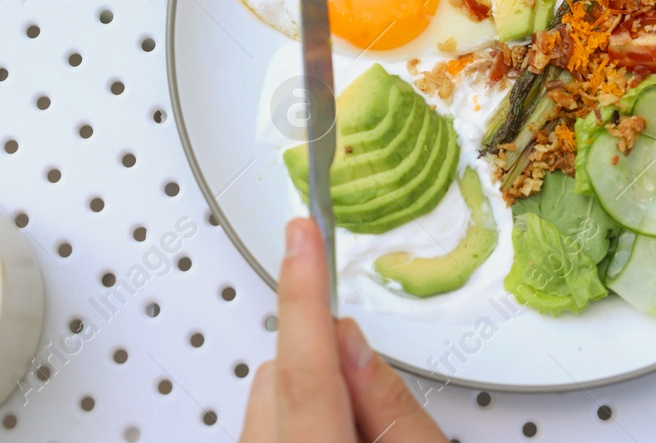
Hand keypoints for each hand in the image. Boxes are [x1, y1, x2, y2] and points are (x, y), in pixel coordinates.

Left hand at [240, 219, 446, 442]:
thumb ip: (391, 406)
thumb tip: (351, 338)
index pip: (304, 370)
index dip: (304, 293)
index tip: (302, 234)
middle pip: (284, 373)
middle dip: (328, 365)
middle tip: (379, 407)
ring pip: (270, 393)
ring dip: (312, 398)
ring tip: (362, 435)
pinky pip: (264, 421)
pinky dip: (296, 419)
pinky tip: (333, 438)